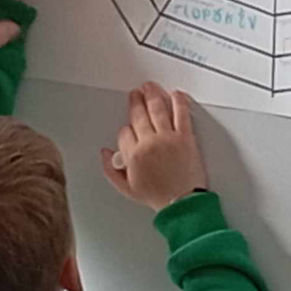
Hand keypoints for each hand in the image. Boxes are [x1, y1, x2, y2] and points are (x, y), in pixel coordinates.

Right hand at [101, 82, 206, 210]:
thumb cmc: (158, 196)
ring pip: (157, 109)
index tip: (129, 126)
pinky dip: (178, 101)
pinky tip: (175, 94)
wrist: (182, 203)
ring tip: (149, 86)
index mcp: (134, 155)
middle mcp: (149, 143)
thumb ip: (111, 170)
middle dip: (136, 101)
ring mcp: (168, 138)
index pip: (124, 133)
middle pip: (139, 115)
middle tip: (135, 93)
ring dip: (152, 94)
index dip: (126, 128)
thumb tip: (105, 153)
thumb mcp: (127, 189)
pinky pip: (181, 113)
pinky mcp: (185, 136)